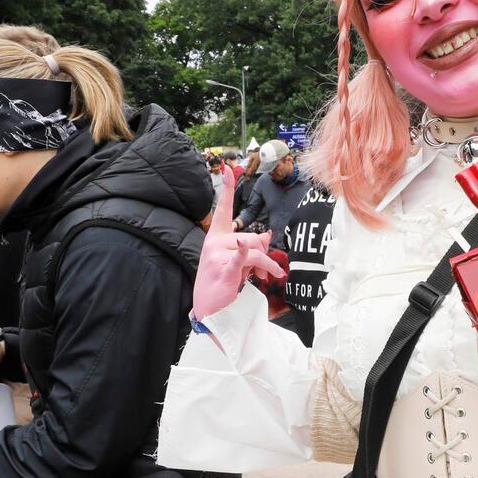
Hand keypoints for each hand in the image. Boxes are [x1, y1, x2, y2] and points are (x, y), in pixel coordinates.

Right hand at [194, 165, 283, 319]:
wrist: (209, 310)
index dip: (227, 188)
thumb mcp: (236, 261)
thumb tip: (268, 235)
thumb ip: (250, 246)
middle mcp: (214, 242)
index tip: (229, 168)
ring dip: (267, 266)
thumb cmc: (222, 283)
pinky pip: (242, 258)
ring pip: (256, 249)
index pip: (223, 209)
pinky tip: (250, 258)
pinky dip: (249, 257)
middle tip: (263, 271)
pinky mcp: (224, 270)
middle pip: (253, 236)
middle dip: (264, 253)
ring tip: (263, 278)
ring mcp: (218, 255)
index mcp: (216, 237)